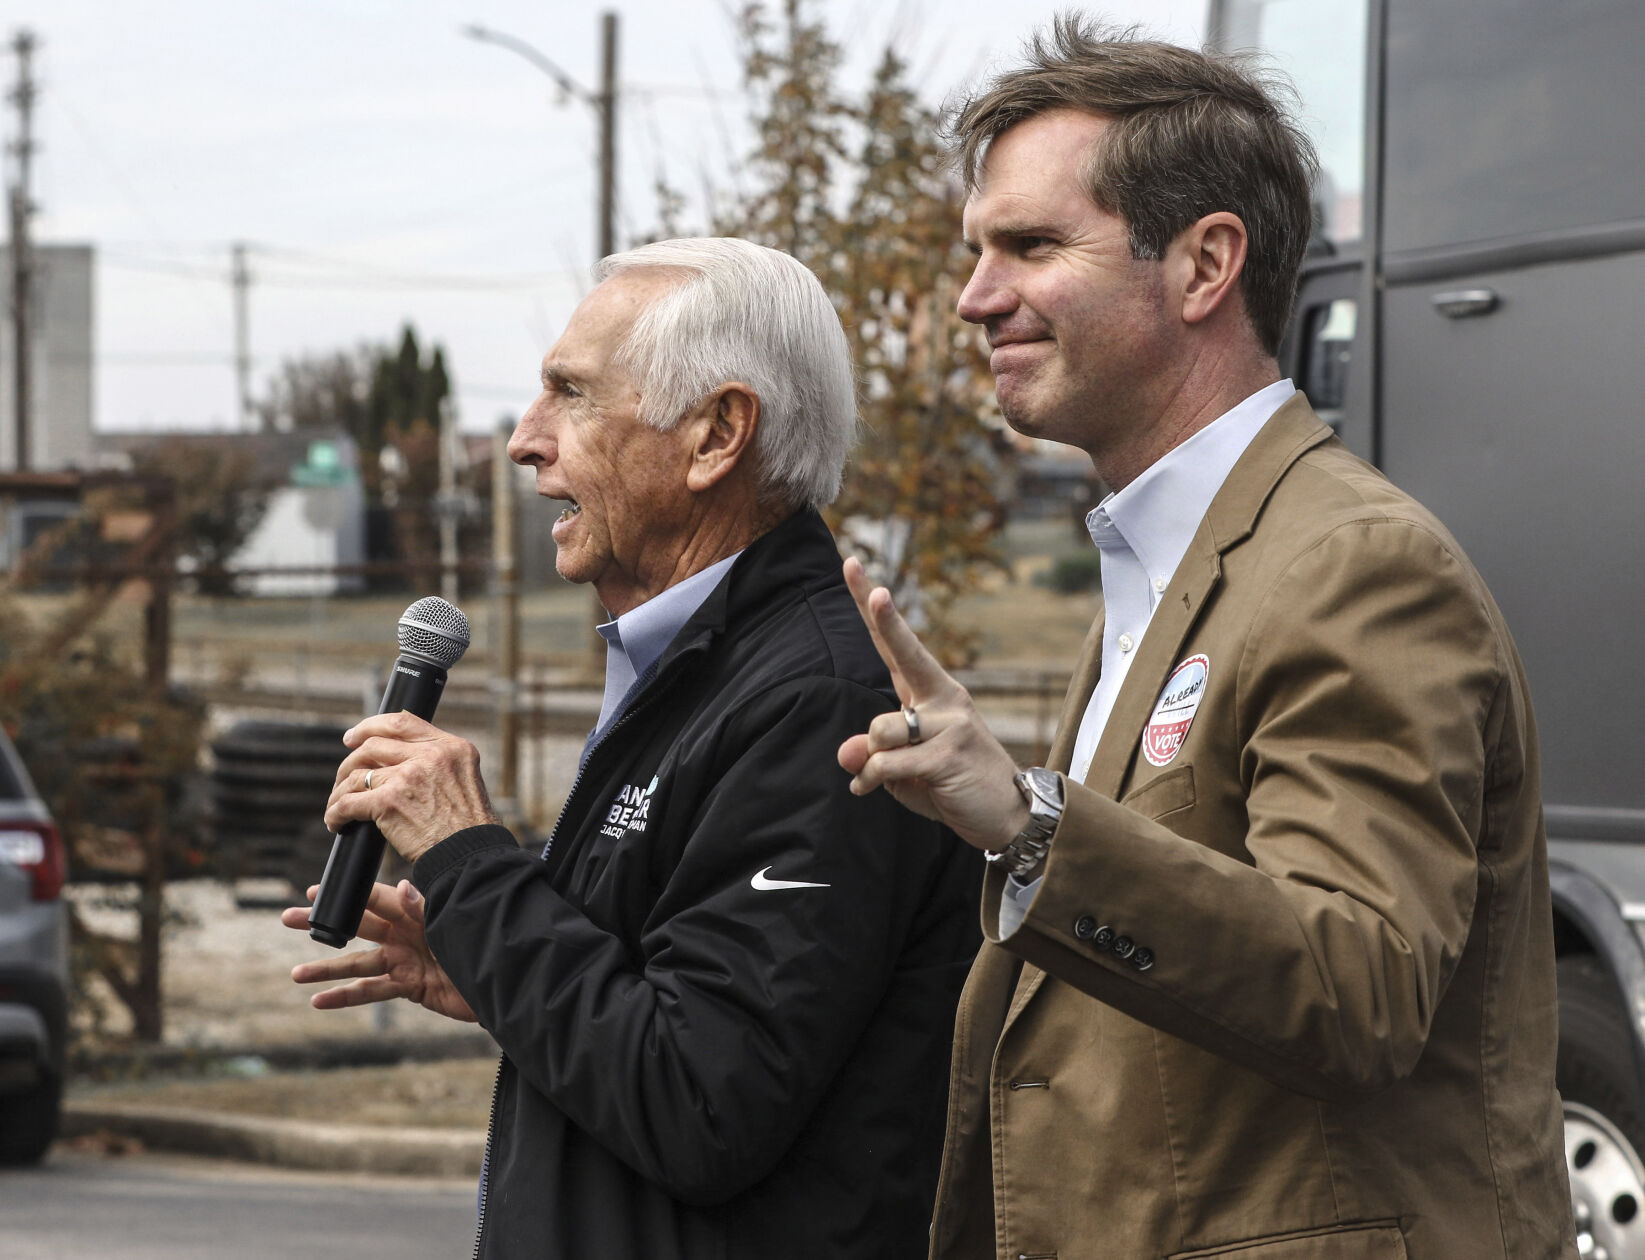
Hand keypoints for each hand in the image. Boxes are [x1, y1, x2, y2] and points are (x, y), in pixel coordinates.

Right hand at [282, 880, 477, 1022]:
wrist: (506, 979)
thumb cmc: (482, 941)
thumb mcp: (453, 920)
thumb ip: (426, 908)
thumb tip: (404, 885)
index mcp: (414, 911)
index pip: (374, 899)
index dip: (345, 896)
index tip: (313, 891)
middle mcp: (404, 934)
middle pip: (355, 927)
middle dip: (322, 924)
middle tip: (287, 918)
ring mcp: (404, 960)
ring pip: (357, 964)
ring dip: (326, 969)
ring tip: (295, 975)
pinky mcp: (409, 986)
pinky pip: (372, 992)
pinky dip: (345, 997)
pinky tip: (319, 1001)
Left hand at [326, 712, 497, 863]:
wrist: (471, 855)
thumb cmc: (469, 828)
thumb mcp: (464, 779)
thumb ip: (439, 762)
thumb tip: (400, 756)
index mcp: (451, 747)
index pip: (402, 722)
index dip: (370, 726)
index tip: (353, 738)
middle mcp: (430, 755)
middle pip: (373, 746)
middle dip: (350, 761)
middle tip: (342, 777)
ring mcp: (408, 777)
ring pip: (356, 775)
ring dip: (340, 791)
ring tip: (337, 805)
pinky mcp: (389, 802)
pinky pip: (348, 803)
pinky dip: (335, 813)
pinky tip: (336, 823)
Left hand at [836, 557, 1028, 851]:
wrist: (1009, 819)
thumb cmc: (953, 787)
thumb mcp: (904, 772)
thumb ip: (874, 756)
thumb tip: (847, 753)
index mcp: (931, 694)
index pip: (897, 646)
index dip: (874, 610)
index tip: (853, 568)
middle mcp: (944, 698)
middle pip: (902, 652)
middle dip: (882, 616)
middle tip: (865, 578)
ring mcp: (950, 722)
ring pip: (880, 730)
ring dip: (871, 763)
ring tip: (890, 780)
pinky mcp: (949, 752)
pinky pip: (887, 762)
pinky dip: (873, 780)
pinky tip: (874, 790)